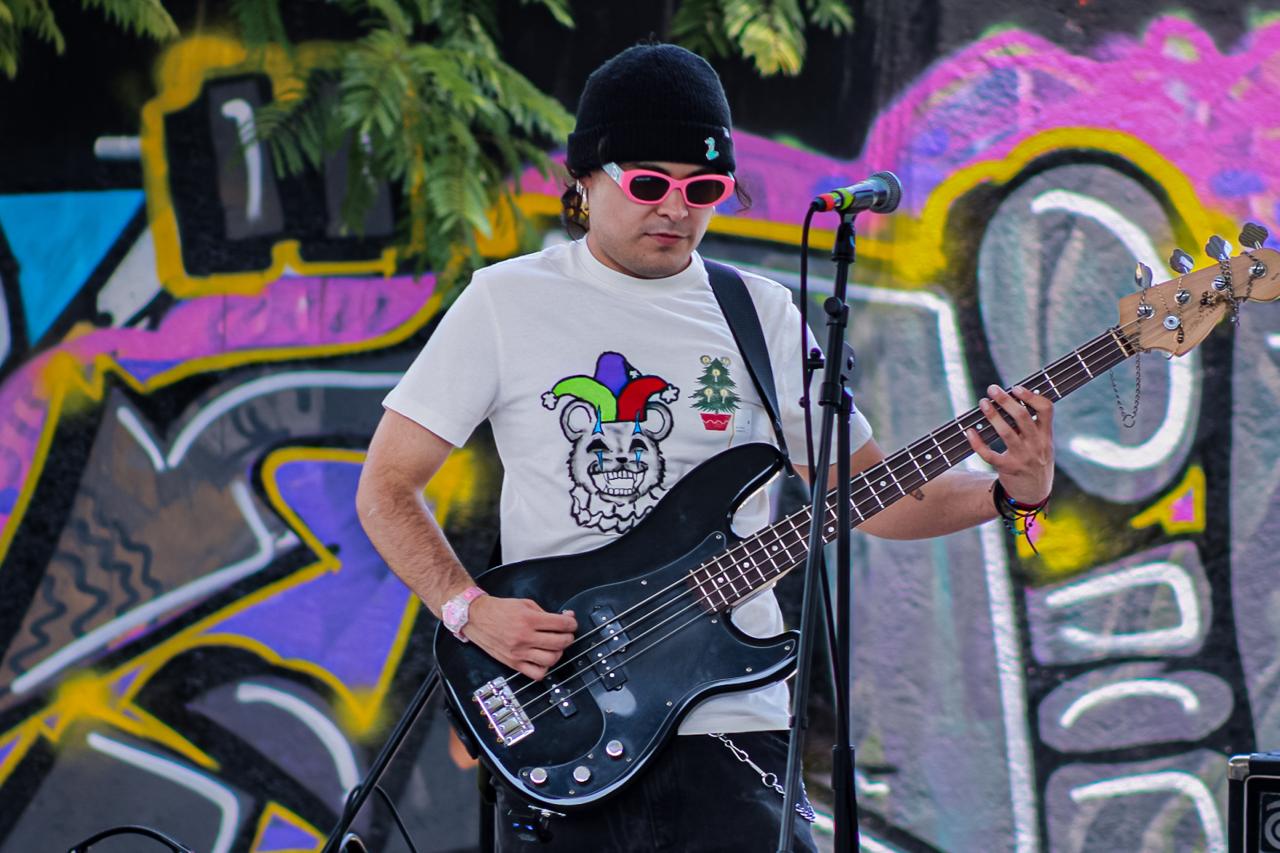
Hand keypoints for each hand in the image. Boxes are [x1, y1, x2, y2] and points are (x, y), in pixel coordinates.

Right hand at [462, 595, 577, 680]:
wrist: (477, 617)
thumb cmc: (500, 609)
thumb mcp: (525, 604)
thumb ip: (546, 612)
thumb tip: (567, 618)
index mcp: (529, 619)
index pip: (561, 625)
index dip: (571, 624)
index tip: (571, 623)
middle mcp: (524, 637)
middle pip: (560, 643)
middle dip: (569, 638)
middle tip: (566, 634)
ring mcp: (519, 652)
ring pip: (551, 660)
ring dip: (559, 653)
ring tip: (555, 647)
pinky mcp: (513, 663)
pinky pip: (536, 674)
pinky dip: (545, 668)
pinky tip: (543, 659)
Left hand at [965, 384, 1053, 503]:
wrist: (1034, 494)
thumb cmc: (1035, 461)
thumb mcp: (1043, 444)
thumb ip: (1034, 426)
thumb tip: (1014, 399)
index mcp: (1047, 436)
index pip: (1046, 410)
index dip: (1032, 396)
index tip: (1016, 388)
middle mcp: (1036, 445)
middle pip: (1022, 417)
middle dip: (1006, 401)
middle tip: (992, 389)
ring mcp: (1022, 458)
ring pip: (1006, 433)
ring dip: (993, 416)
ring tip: (982, 403)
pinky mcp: (1007, 469)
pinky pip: (989, 455)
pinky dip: (978, 443)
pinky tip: (970, 432)